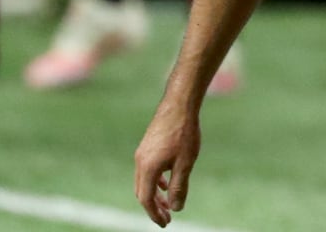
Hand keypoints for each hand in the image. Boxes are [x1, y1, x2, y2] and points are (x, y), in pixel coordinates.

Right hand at [134, 97, 201, 226]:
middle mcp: (140, 161)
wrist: (179, 104)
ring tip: (168, 203)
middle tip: (167, 218)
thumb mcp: (185, 163)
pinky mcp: (147, 146)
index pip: (146, 199)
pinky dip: (154, 181)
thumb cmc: (184, 132)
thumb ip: (179, 187)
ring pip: (143, 181)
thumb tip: (176, 208)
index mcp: (147, 167)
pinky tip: (166, 183)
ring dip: (154, 195)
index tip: (165, 224)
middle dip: (153, 207)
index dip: (154, 214)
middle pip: (141, 192)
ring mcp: (142, 152)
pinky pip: (146, 170)